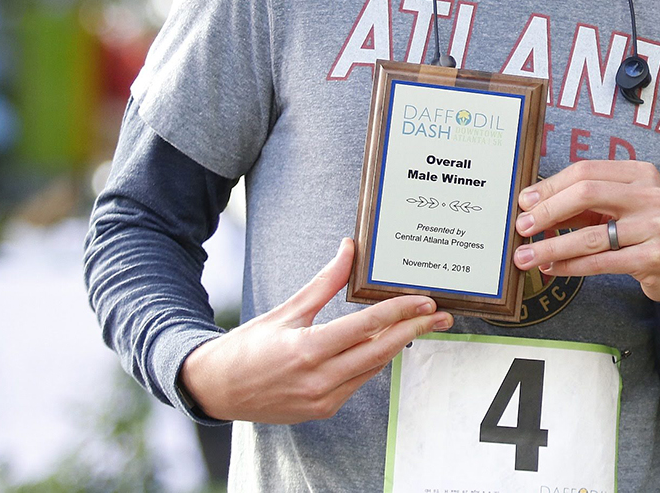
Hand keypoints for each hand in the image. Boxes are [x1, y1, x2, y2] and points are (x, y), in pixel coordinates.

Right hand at [180, 238, 451, 422]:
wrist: (217, 390)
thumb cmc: (248, 347)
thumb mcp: (287, 310)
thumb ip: (324, 282)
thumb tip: (348, 249)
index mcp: (307, 350)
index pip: (366, 328)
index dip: (400, 313)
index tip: (425, 302)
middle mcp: (317, 379)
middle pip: (380, 351)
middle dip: (415, 331)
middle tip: (442, 315)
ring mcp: (321, 399)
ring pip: (373, 368)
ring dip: (399, 346)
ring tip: (423, 326)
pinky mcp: (322, 410)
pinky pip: (358, 382)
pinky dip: (374, 362)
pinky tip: (388, 344)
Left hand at [511, 159, 659, 301]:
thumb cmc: (649, 228)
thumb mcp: (625, 205)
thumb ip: (588, 203)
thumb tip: (536, 207)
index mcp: (640, 173)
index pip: (586, 171)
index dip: (551, 186)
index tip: (525, 201)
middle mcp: (650, 195)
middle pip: (586, 193)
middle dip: (547, 211)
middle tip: (522, 227)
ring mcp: (654, 226)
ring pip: (590, 235)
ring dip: (551, 246)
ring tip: (526, 256)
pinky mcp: (652, 258)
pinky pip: (600, 262)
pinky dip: (570, 266)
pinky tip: (552, 268)